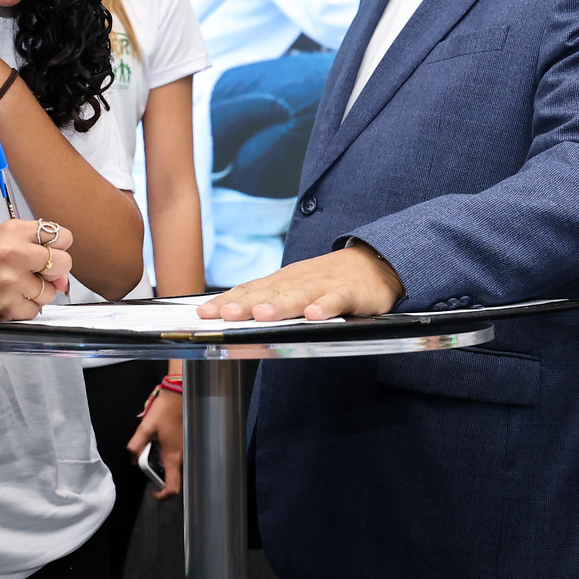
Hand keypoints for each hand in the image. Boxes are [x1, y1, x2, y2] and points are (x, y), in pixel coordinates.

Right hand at [0, 219, 72, 320]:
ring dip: (37, 294)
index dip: (58, 248)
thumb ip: (38, 245)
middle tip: (34, 274)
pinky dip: (25, 308)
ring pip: (51, 292)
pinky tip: (8, 299)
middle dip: (54, 273)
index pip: (63, 236)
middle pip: (63, 263)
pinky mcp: (8, 306)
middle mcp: (14, 253)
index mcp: (14, 231)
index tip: (47, 254)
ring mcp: (11, 281)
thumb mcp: (4, 238)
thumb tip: (63, 275)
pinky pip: (36, 311)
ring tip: (14, 287)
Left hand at [126, 383, 183, 498]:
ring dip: (164, 469)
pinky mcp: (186, 444)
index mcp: (173, 457)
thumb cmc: (165, 411)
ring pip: (176, 470)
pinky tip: (159, 446)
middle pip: (174, 481)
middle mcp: (182, 457)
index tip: (153, 491)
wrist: (180, 395)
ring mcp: (186, 451)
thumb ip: (136, 445)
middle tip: (148, 468)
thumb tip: (133, 458)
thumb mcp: (145, 427)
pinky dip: (168, 460)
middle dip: (160, 480)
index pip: (173, 488)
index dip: (163, 495)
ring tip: (152, 455)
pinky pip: (178, 459)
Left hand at [196, 242, 402, 321]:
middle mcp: (299, 279)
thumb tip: (232, 312)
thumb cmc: (329, 279)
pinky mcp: (350, 292)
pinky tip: (314, 316)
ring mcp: (324, 285)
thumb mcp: (296, 286)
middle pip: (269, 292)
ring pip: (299, 295)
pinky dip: (325, 307)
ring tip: (262, 316)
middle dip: (245, 304)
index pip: (250, 290)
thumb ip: (269, 299)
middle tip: (224, 315)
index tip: (203, 313)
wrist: (375, 262)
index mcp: (283, 280)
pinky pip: (337, 300)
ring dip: (280, 305)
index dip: (227, 301)